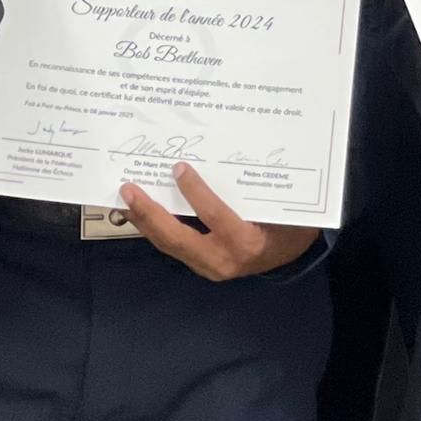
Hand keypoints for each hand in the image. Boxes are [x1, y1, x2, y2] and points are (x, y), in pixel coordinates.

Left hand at [120, 164, 319, 281]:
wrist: (294, 255)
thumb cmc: (291, 223)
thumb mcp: (283, 206)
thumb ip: (256, 188)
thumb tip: (228, 155)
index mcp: (246, 242)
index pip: (215, 216)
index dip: (195, 191)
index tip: (179, 167)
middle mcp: (223, 259)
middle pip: (177, 238)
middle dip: (149, 214)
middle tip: (128, 190)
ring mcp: (210, 266)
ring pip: (169, 245)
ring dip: (146, 223)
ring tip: (125, 200)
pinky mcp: (202, 264)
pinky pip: (174, 247)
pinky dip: (156, 229)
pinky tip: (142, 213)